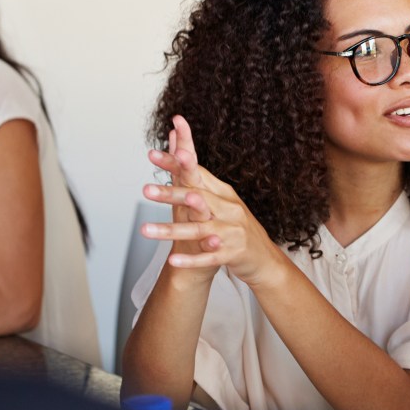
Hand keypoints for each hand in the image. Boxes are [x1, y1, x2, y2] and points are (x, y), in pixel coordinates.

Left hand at [142, 115, 282, 286]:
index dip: (175, 164)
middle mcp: (229, 209)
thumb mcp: (221, 199)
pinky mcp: (231, 254)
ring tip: (146, 229)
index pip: (196, 174)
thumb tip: (181, 149)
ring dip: (171, 230)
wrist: (264, 257)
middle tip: (146, 190)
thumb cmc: (237, 226)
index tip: (152, 154)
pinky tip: (172, 260)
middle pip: (197, 198)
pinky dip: (191, 259)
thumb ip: (198, 177)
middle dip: (170, 194)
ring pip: (198, 229)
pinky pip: (208, 257)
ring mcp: (231, 233)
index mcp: (224, 194)